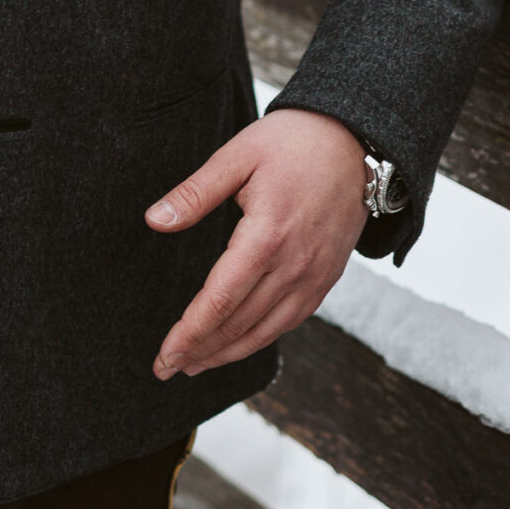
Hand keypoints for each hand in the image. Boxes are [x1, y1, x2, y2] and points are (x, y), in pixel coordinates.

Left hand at [146, 108, 369, 379]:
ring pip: (267, 330)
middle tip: (167, 368)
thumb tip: (154, 221)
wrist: (356, 140)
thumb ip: (194, 193)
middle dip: (201, 351)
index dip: (189, 333)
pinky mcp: (327, 276)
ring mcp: (315, 275)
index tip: (164, 355)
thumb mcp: (236, 156)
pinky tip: (241, 343)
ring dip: (229, 353)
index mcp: (266, 236)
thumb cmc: (292, 142)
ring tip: (196, 365)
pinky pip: (292, 319)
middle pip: (240, 324)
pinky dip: (263, 339)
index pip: (219, 301)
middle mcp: (294, 265)